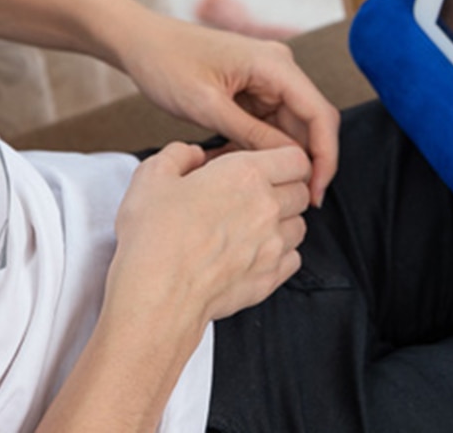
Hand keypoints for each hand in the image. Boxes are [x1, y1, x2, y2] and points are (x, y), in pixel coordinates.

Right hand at [107, 143, 311, 331]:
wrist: (154, 296)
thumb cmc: (152, 238)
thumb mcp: (152, 177)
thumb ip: (179, 154)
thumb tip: (194, 154)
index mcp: (247, 175)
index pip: (297, 159)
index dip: (287, 161)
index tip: (273, 168)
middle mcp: (268, 207)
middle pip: (300, 192)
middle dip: (285, 191)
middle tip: (258, 198)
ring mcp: (272, 244)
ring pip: (299, 226)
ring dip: (284, 224)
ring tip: (255, 228)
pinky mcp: (269, 277)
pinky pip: (293, 259)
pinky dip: (281, 256)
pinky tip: (256, 255)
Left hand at [116, 11, 338, 206]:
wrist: (142, 42)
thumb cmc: (168, 64)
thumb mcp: (206, 105)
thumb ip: (250, 133)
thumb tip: (290, 162)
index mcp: (275, 65)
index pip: (319, 113)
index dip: (325, 154)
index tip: (316, 191)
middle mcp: (280, 69)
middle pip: (311, 121)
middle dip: (308, 160)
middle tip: (298, 200)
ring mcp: (269, 78)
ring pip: (293, 125)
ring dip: (283, 156)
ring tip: (263, 186)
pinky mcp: (256, 89)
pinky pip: (271, 123)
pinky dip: (263, 147)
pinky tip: (247, 167)